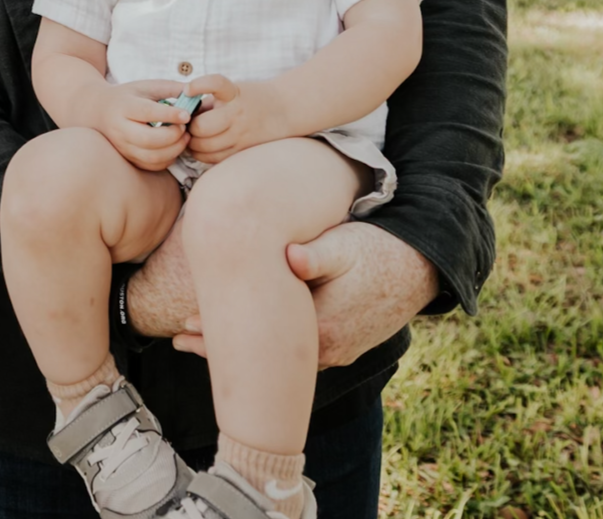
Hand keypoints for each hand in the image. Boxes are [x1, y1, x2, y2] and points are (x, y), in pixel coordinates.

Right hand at [95, 80, 195, 169]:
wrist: (97, 111)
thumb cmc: (127, 97)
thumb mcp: (146, 86)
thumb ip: (170, 88)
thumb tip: (196, 94)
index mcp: (123, 106)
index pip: (147, 112)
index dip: (169, 115)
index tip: (187, 114)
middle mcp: (119, 129)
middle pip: (148, 139)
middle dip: (173, 136)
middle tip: (185, 128)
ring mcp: (122, 147)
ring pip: (151, 157)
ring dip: (174, 150)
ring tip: (183, 138)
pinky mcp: (127, 158)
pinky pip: (151, 165)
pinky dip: (168, 159)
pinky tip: (173, 147)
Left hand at [135, 219, 437, 366]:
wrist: (422, 268)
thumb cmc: (379, 251)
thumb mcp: (348, 245)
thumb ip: (319, 254)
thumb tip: (292, 256)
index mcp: (322, 328)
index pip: (259, 341)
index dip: (220, 334)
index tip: (186, 325)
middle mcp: (326, 350)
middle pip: (263, 357)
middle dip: (221, 348)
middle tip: (179, 338)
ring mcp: (336, 352)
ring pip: (277, 358)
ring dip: (243, 348)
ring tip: (200, 340)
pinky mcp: (342, 346)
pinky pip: (295, 352)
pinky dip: (268, 346)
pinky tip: (248, 337)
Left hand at [183, 75, 273, 165]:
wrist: (283, 109)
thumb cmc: (249, 98)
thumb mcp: (231, 90)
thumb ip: (208, 101)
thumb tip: (180, 116)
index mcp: (233, 93)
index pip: (216, 83)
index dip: (199, 85)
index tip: (188, 90)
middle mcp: (238, 113)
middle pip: (202, 127)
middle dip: (189, 128)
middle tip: (186, 126)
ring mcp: (242, 134)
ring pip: (206, 147)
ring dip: (192, 144)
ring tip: (192, 138)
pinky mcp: (243, 149)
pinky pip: (215, 158)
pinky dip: (202, 155)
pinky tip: (200, 148)